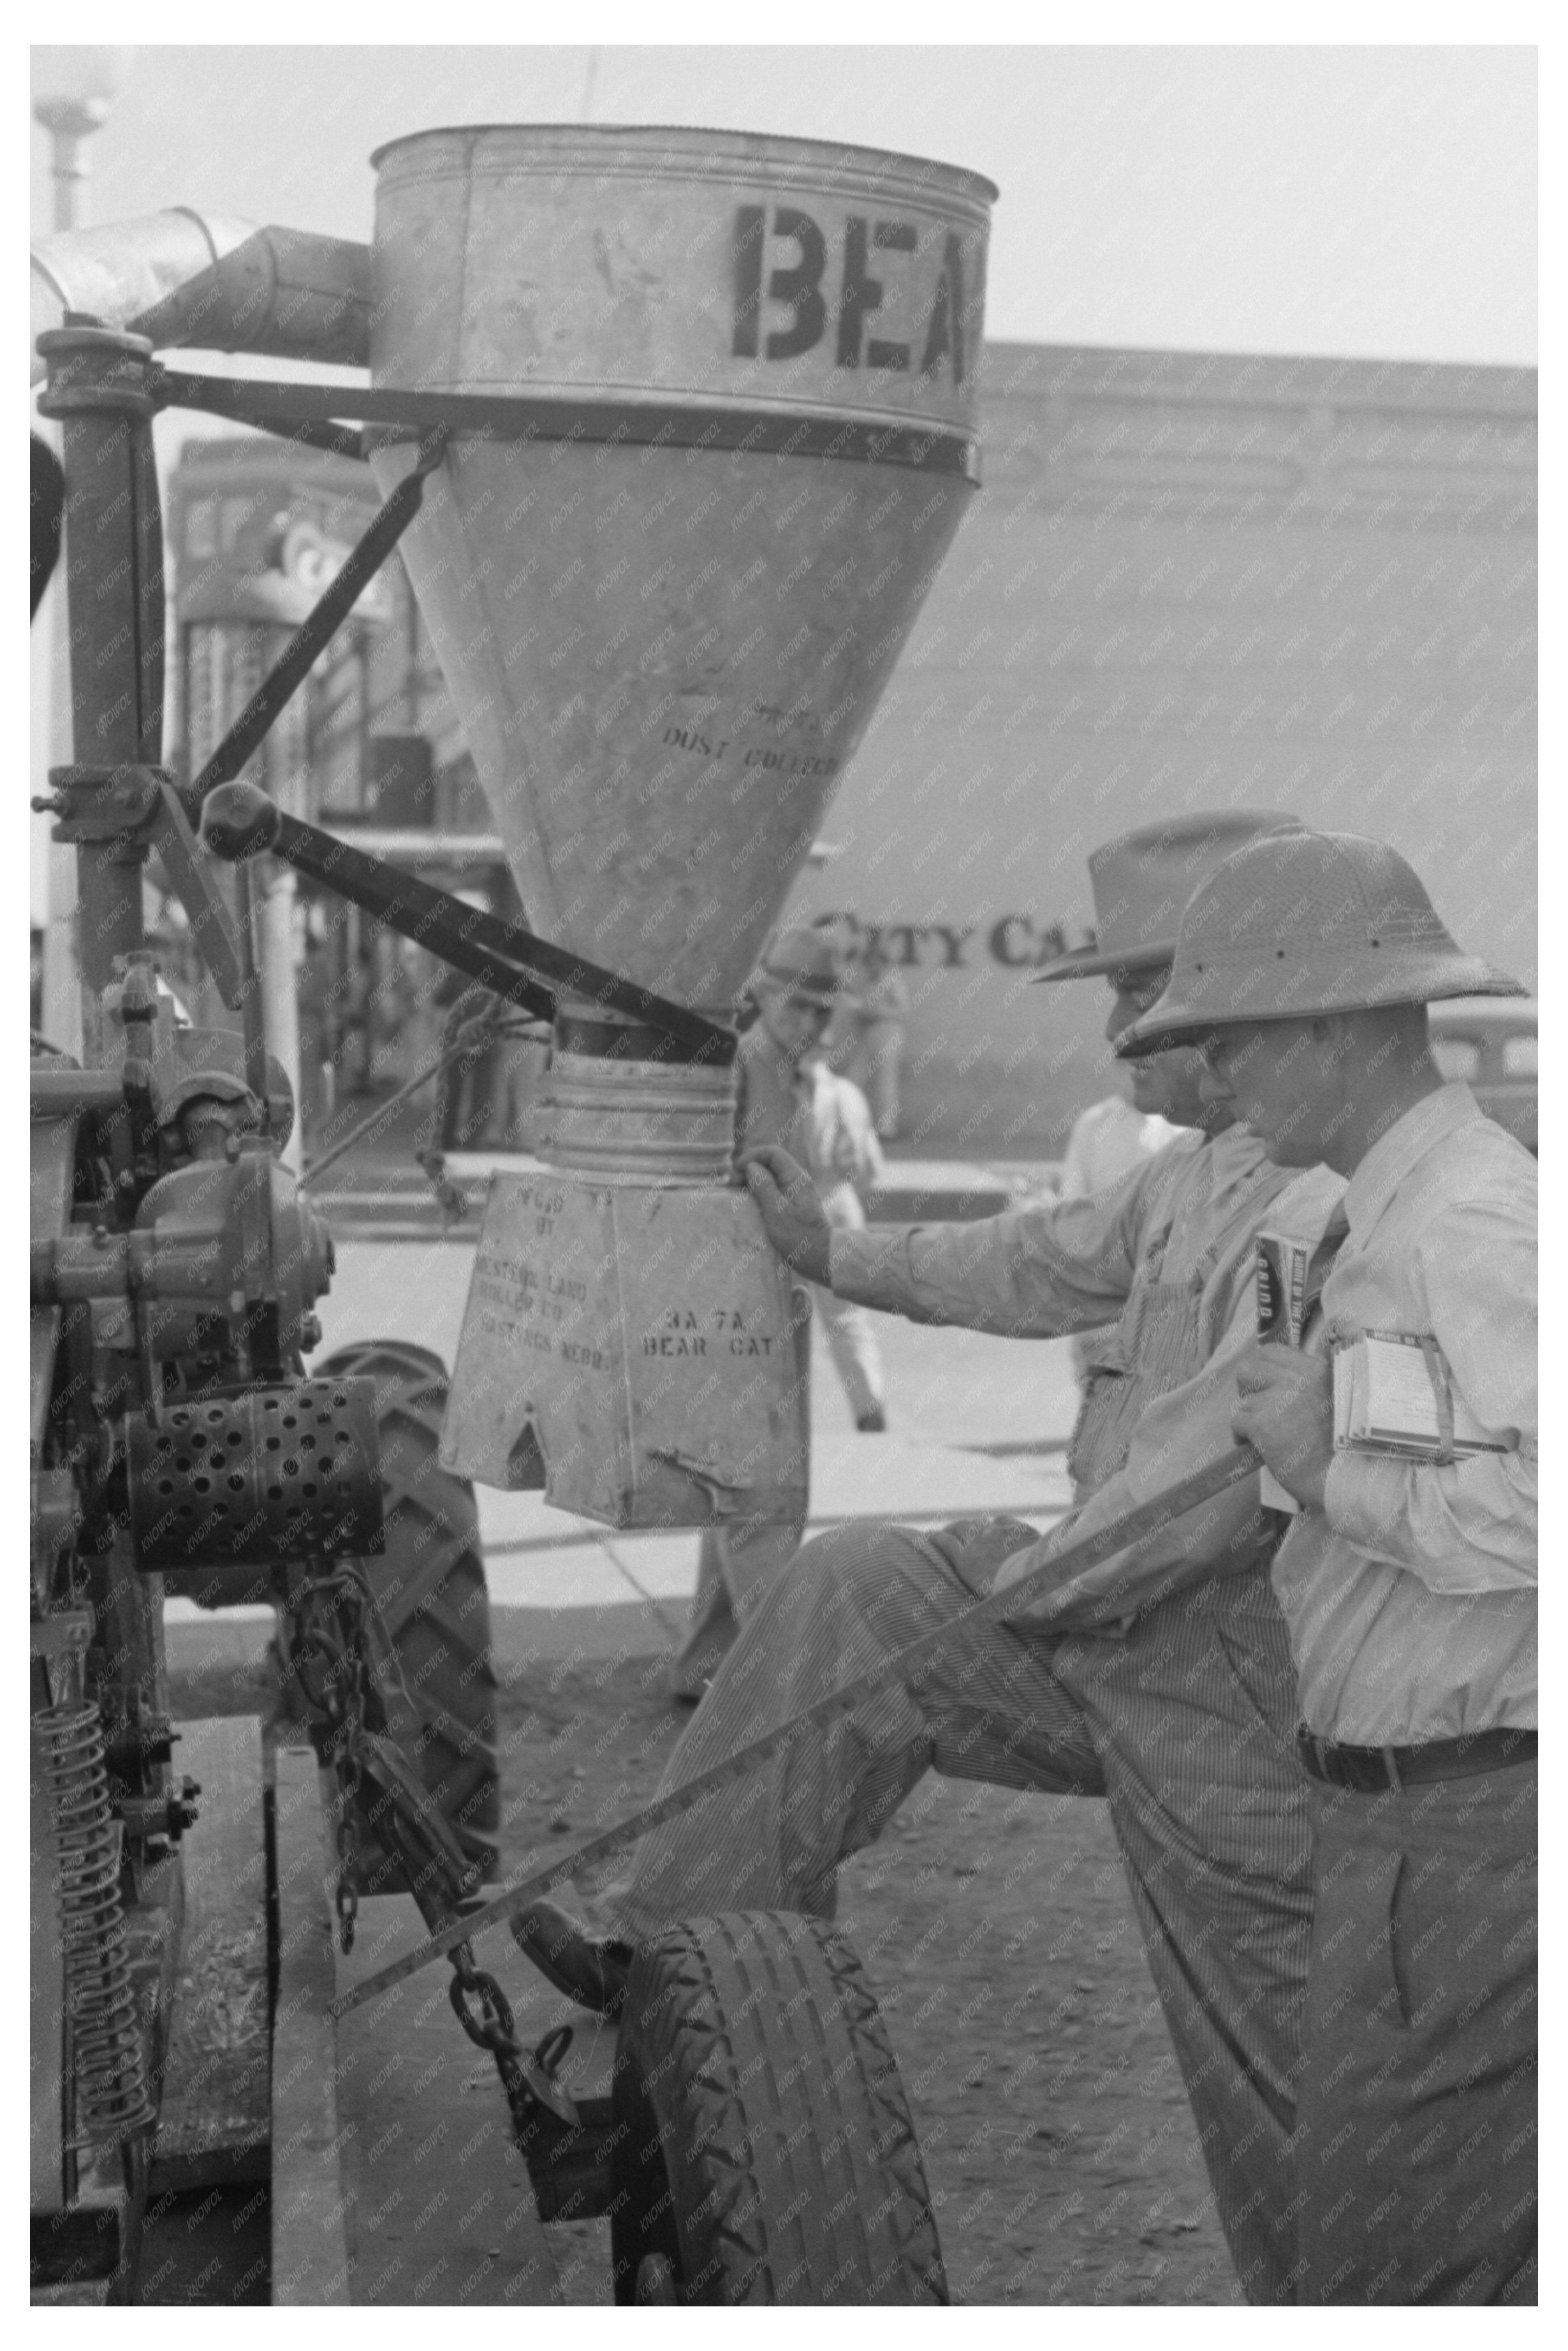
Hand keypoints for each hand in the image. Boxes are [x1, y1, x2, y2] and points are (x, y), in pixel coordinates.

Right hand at [741, 1146, 832, 1283]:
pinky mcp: (792, 1206)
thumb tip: (752, 1167)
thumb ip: (763, 1186)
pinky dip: (759, 1193)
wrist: (821, 1258)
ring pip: (770, 1177)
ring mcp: (796, 1193)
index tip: (736, 1172)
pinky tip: (749, 1204)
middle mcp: (797, 1181)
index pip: (772, 1153)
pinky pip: (773, 1191)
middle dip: (749, 1169)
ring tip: (737, 1194)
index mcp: (796, 1178)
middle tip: (733, 1186)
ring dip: (752, 1182)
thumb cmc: (798, 1237)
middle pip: (770, 1163)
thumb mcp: (777, 1212)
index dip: (752, 1157)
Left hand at [1232, 1341, 1334, 1509]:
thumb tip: (1277, 1382)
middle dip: (1248, 1388)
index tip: (1264, 1386)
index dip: (1262, 1368)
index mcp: (1317, 1371)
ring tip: (1267, 1437)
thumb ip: (1310, 1386)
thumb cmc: (1345, 1447)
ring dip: (1251, 1419)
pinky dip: (1242, 1437)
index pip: (1272, 1351)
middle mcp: (1297, 1379)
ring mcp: (1279, 1399)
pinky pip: (1238, 1422)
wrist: (1346, 1477)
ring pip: (1244, 1401)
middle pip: (1249, 1368)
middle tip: (1259, 1408)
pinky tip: (1258, 1449)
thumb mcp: (1339, 1401)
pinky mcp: (1263, 1423)